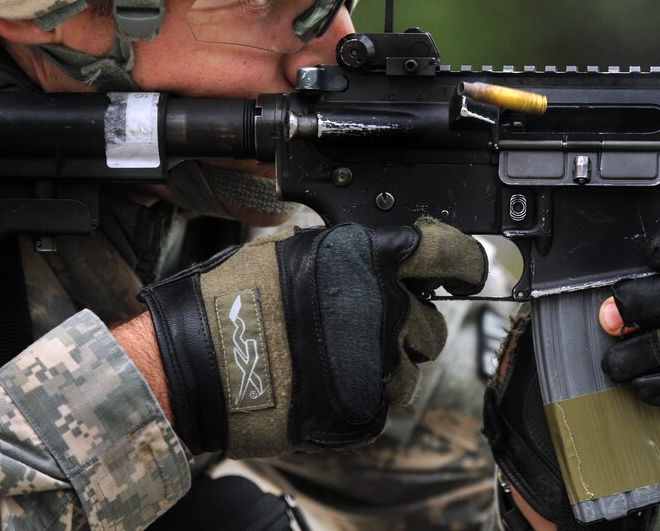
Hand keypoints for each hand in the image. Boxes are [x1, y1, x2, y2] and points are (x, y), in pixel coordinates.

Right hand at [138, 217, 486, 457]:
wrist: (193, 367)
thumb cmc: (229, 302)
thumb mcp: (290, 250)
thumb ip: (349, 255)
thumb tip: (382, 258)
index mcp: (369, 260)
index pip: (449, 253)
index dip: (463, 264)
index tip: (466, 272)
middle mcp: (385, 308)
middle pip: (430, 321)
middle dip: (405, 324)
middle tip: (359, 327)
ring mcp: (378, 363)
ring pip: (411, 367)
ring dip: (386, 363)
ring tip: (334, 360)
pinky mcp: (365, 409)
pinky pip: (383, 402)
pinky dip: (362, 395)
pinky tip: (322, 385)